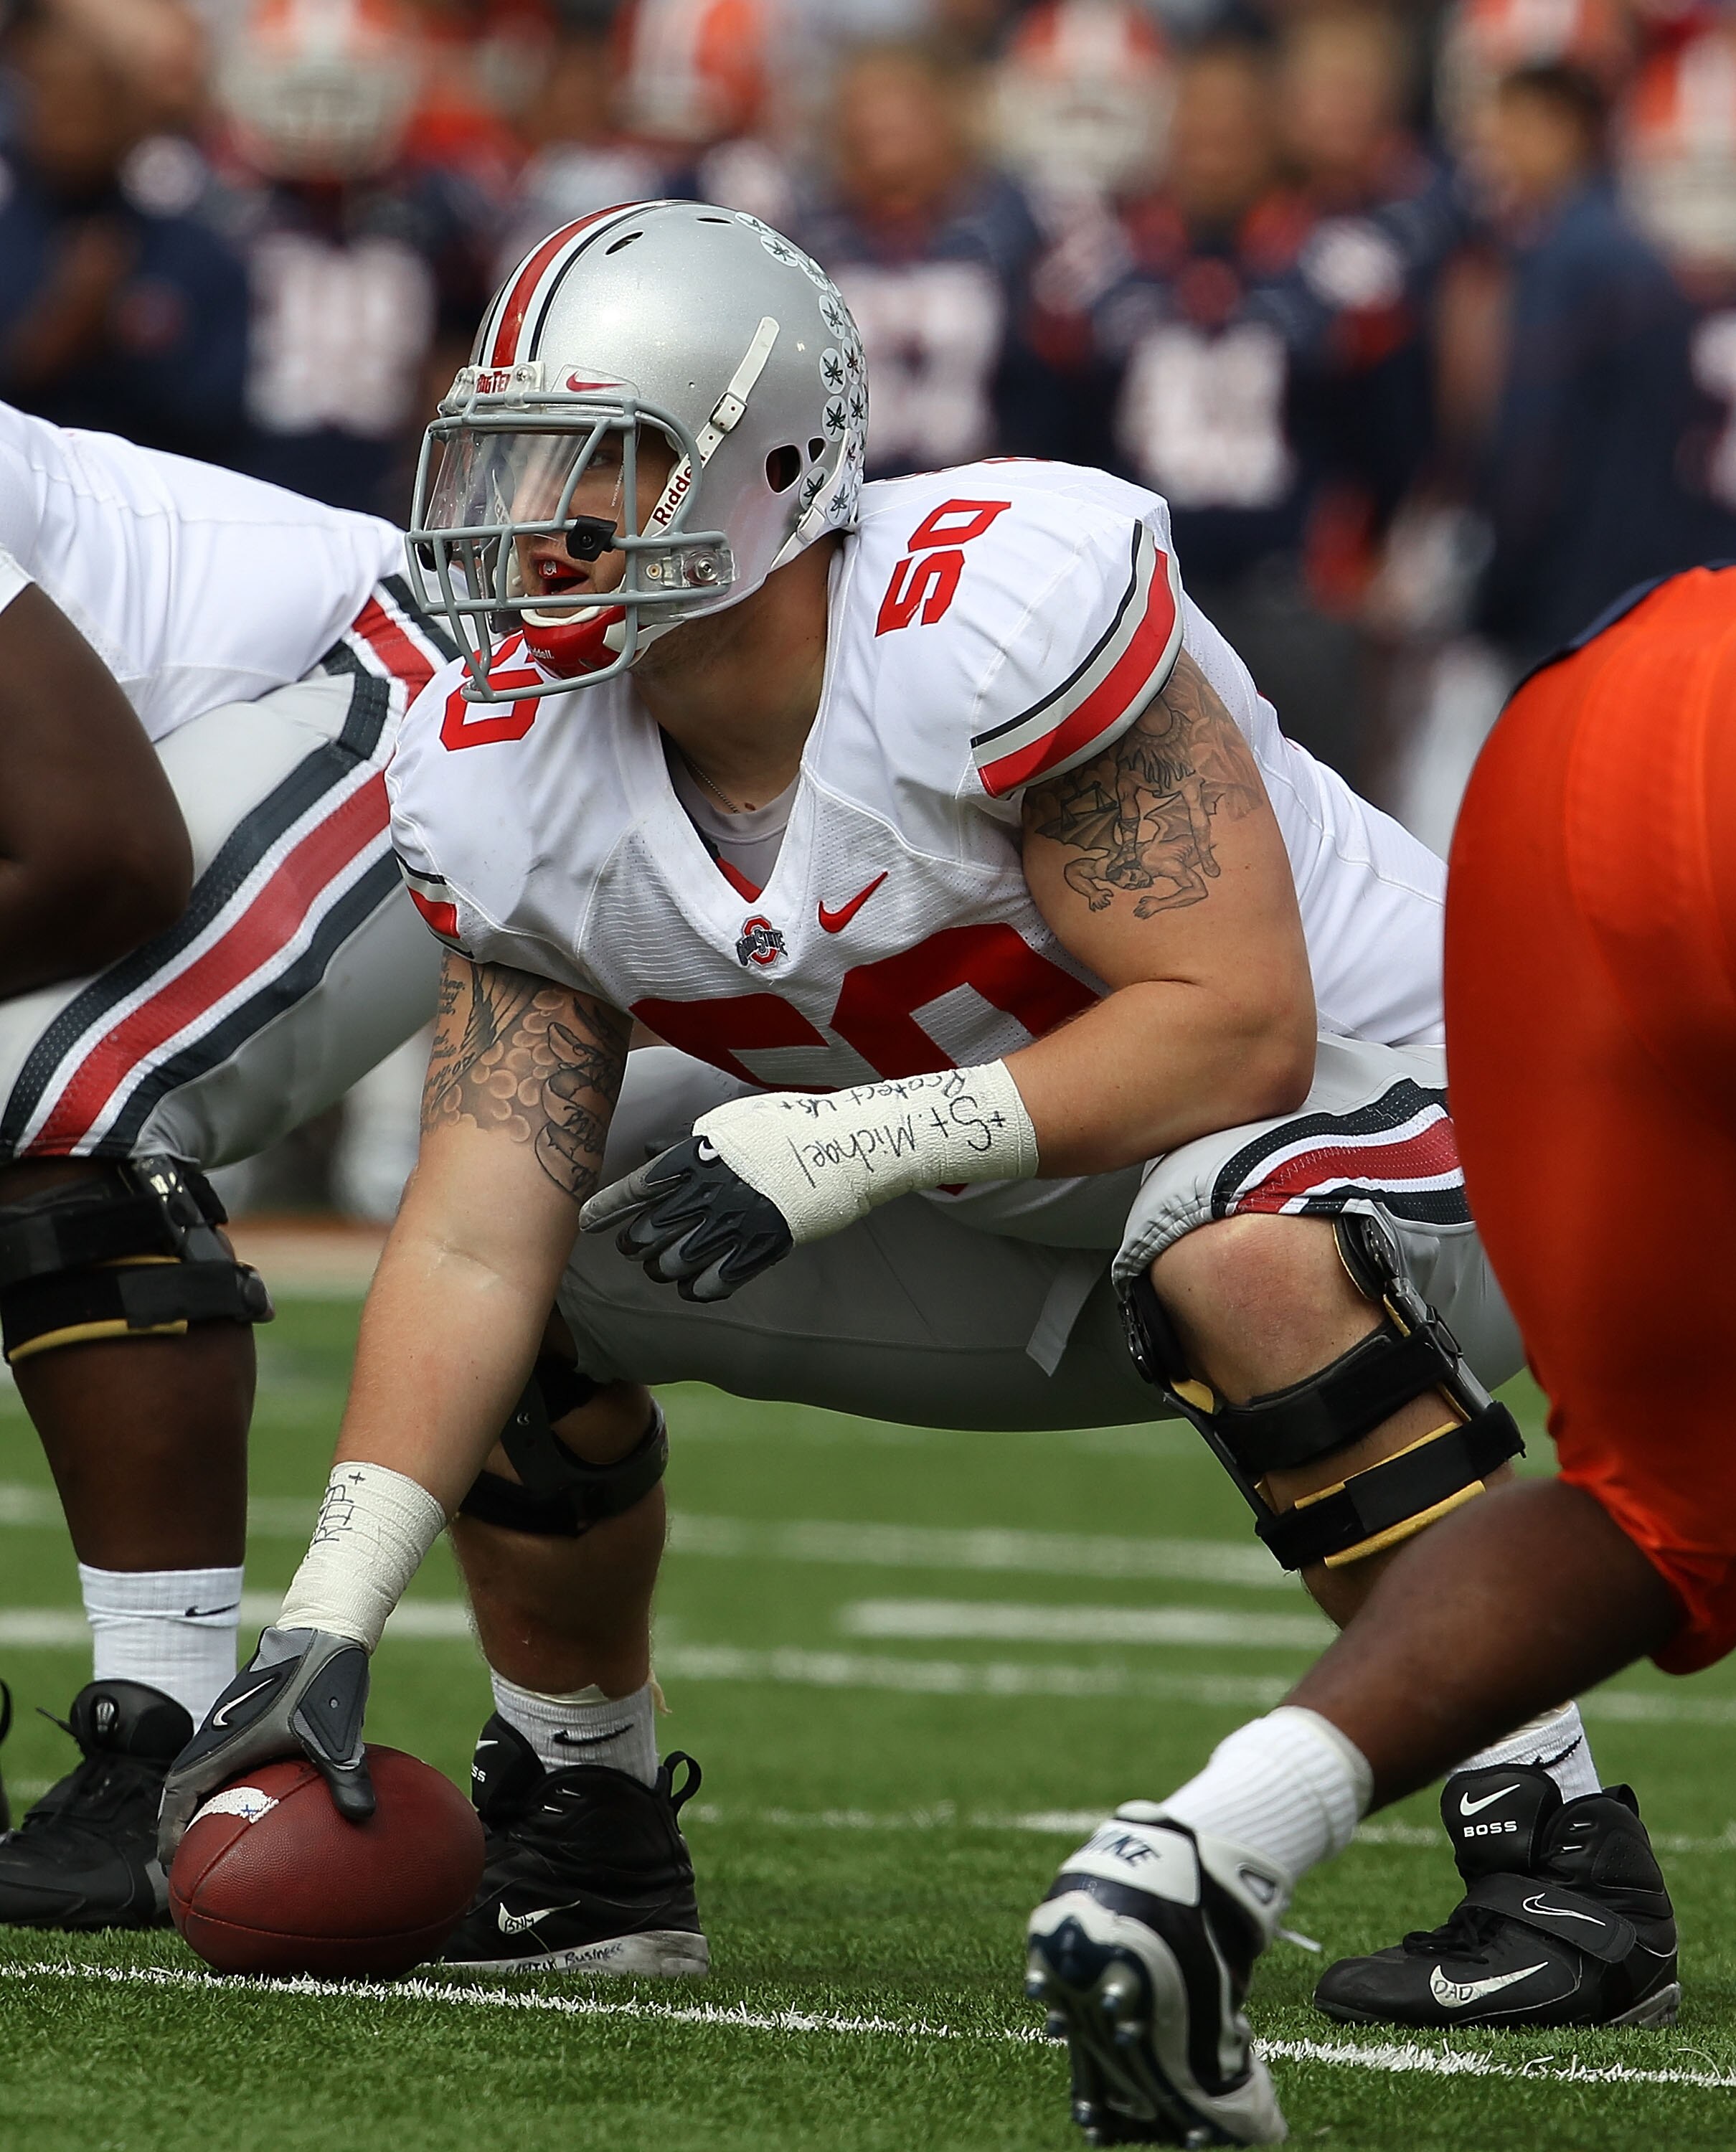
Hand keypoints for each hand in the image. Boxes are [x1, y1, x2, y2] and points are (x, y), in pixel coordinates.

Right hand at [157, 1626, 373, 1865]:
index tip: (174, 1864)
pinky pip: (226, 1757)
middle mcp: (219, 1736)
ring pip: (203, 1771)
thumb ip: (347, 1777)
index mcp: (224, 1745)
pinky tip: (258, 1801)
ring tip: (215, 1839)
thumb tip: (365, 1817)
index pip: (180, 1794)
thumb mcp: (335, 1735)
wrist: (324, 1630)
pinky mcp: (249, 1717)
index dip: (171, 1831)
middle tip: (191, 1863)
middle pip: (184, 1788)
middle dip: (181, 1826)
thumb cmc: (320, 1680)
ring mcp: (232, 1725)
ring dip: (201, 1804)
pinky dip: (227, 1783)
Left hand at [578, 1133, 792, 1300]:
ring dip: (662, 1269)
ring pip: (673, 1264)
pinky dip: (696, 1289)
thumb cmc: (781, 1127)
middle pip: (647, 1233)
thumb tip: (649, 1151)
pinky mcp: (757, 1250)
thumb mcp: (727, 1120)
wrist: (835, 1147)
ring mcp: (731, 1225)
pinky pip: (712, 1283)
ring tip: (663, 1267)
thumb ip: (683, 1141)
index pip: (634, 1190)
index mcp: (694, 1160)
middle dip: (633, 1244)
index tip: (586, 1223)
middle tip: (634, 1247)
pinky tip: (694, 1286)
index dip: (605, 1209)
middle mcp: (705, 1195)